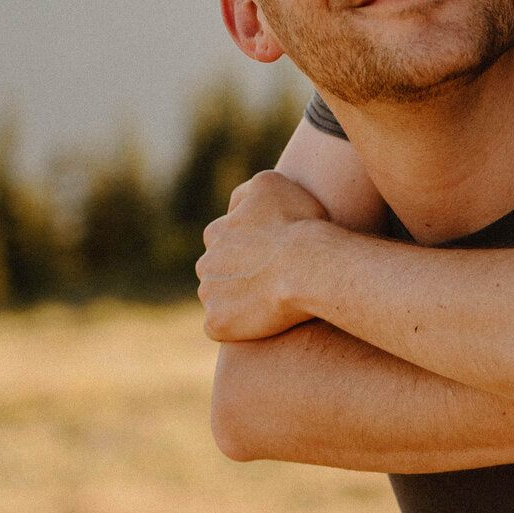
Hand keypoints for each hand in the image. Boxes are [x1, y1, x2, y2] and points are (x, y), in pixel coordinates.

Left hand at [197, 172, 334, 341]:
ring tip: (272, 302)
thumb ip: (246, 192)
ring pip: (220, 301)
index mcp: (215, 233)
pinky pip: (221, 327)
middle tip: (274, 281)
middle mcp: (205, 263)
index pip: (225, 242)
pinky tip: (263, 321)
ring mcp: (209, 296)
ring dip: (239, 302)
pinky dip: (237, 327)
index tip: (273, 257)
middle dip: (240, 277)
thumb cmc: (297, 224)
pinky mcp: (217, 323)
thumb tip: (234, 206)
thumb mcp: (270, 185)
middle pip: (220, 273)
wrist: (308, 266)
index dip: (250, 250)